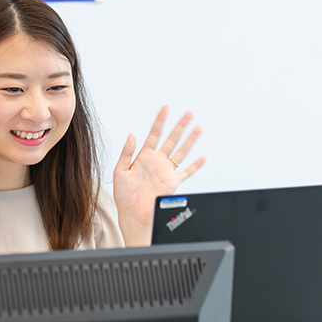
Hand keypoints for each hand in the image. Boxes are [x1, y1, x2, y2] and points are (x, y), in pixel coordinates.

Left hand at [113, 106, 205, 246]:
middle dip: (180, 126)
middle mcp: (157, 162)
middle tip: (189, 114)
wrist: (133, 214)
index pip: (154, 134)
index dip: (160, 121)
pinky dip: (195, 166)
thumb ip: (126, 153)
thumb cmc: (124, 196)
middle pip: (171, 139)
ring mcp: (166, 171)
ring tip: (198, 128)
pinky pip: (187, 172)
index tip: (166, 108)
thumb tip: (131, 136)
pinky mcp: (172, 183)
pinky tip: (202, 158)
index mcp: (143, 157)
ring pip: (181, 152)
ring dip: (190, 140)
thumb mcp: (119, 171)